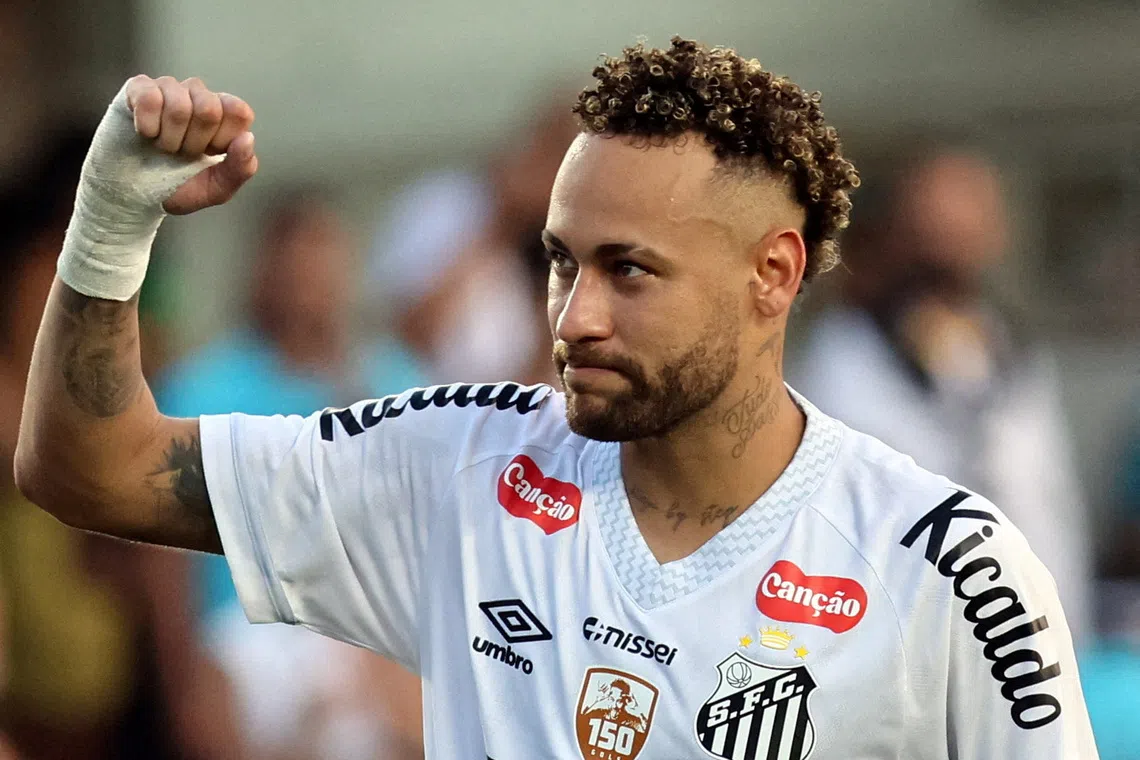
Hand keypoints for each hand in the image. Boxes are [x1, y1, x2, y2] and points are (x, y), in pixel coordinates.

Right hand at [125, 75, 257, 214]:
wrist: (134, 194)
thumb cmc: (177, 187)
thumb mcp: (217, 188)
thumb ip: (240, 168)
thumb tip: (247, 137)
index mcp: (223, 114)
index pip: (239, 111)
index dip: (223, 139)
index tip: (208, 154)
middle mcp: (198, 95)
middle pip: (209, 109)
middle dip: (193, 143)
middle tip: (181, 153)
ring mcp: (168, 89)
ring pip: (179, 106)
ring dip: (169, 139)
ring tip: (162, 146)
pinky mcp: (138, 88)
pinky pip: (149, 98)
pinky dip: (147, 126)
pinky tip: (145, 134)